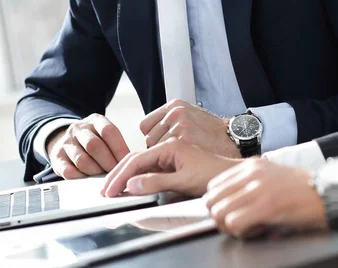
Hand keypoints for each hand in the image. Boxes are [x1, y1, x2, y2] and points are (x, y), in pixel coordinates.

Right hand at [47, 114, 129, 178]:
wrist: (66, 141)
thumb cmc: (94, 141)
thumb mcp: (105, 136)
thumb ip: (117, 145)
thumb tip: (132, 163)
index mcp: (95, 121)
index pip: (109, 131)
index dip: (120, 149)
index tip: (127, 162)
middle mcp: (79, 129)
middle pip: (94, 146)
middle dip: (108, 163)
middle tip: (117, 174)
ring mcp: (66, 142)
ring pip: (82, 160)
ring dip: (95, 172)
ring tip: (104, 178)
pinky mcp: (57, 157)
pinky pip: (69, 171)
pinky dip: (81, 178)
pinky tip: (88, 180)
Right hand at [101, 138, 239, 197]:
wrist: (231, 175)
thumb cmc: (214, 175)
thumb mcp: (184, 181)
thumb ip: (157, 182)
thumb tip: (133, 185)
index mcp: (170, 146)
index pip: (137, 160)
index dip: (121, 177)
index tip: (110, 191)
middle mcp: (168, 146)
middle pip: (136, 160)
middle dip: (119, 176)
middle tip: (106, 191)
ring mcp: (170, 153)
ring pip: (141, 163)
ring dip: (126, 176)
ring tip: (113, 188)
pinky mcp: (173, 162)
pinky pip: (150, 167)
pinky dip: (138, 176)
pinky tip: (131, 184)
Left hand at [140, 99, 239, 157]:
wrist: (234, 139)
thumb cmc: (214, 133)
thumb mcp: (191, 117)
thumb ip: (171, 122)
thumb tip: (152, 134)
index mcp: (174, 106)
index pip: (145, 125)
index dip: (152, 137)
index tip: (162, 144)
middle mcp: (175, 113)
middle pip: (148, 137)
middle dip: (158, 147)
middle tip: (175, 152)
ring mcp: (178, 125)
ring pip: (154, 148)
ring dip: (164, 156)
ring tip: (181, 156)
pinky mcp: (183, 138)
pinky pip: (164, 156)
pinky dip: (170, 162)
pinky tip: (183, 160)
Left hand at [203, 158, 327, 237]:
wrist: (331, 193)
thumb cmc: (303, 190)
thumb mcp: (272, 176)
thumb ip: (250, 183)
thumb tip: (229, 203)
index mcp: (251, 165)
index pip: (214, 185)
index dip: (219, 203)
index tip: (231, 213)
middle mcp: (251, 174)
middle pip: (211, 199)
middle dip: (218, 216)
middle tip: (234, 225)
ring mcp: (258, 189)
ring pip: (218, 212)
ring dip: (227, 226)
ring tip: (245, 228)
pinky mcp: (266, 206)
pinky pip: (233, 222)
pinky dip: (240, 231)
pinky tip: (255, 231)